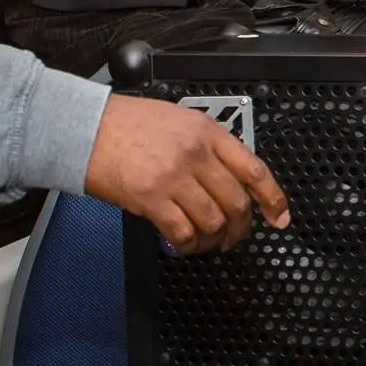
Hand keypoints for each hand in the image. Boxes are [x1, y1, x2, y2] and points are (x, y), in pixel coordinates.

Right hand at [84, 95, 290, 254]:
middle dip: (240, 227)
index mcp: (208, 132)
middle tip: (235, 236)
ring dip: (214, 239)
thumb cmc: (127, 123)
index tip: (280, 217)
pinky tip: (185, 245)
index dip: (272, 198)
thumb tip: (227, 176)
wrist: (85, 127)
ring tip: (207, 242)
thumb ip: (207, 145)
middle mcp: (196, 155)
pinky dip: (189, 245)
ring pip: (213, 221)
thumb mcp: (179, 120)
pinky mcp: (151, 199)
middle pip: (236, 202)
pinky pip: (183, 232)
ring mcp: (175, 178)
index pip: (254, 169)